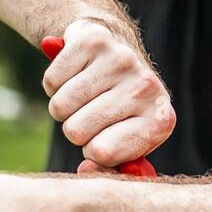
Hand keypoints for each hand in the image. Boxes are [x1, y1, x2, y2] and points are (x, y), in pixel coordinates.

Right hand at [44, 17, 175, 168]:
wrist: (118, 51)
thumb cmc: (120, 110)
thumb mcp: (124, 144)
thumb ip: (107, 168)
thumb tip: (85, 170)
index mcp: (160, 121)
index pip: (102, 153)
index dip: (93, 151)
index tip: (104, 138)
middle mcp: (147, 88)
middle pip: (76, 132)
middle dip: (75, 129)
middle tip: (93, 112)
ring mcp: (122, 60)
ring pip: (60, 107)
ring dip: (64, 107)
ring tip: (85, 95)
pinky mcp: (95, 41)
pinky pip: (51, 81)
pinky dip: (55, 84)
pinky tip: (76, 75)